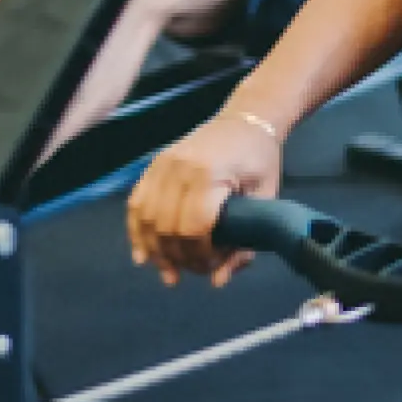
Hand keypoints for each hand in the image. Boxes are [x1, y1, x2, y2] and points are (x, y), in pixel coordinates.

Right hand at [126, 110, 285, 286]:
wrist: (245, 119)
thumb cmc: (260, 159)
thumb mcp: (265, 199)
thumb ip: (244, 243)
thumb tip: (218, 281)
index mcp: (210, 174)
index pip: (194, 227)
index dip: (200, 256)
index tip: (213, 267)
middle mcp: (179, 168)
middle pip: (166, 227)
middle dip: (179, 258)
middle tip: (196, 271)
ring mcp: (162, 164)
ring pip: (145, 218)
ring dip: (155, 251)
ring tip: (169, 272)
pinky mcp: (154, 165)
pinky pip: (136, 203)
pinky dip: (136, 232)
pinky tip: (143, 256)